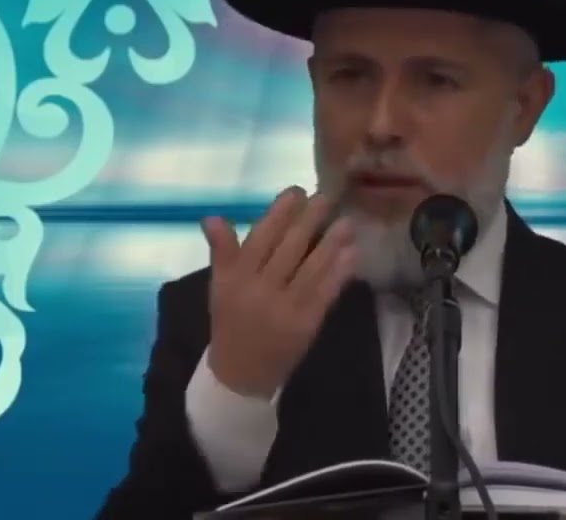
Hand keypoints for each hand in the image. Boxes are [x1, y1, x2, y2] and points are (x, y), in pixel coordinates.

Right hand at [200, 187, 356, 398]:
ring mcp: (285, 308)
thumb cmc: (230, 322)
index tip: (296, 191)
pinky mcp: (306, 324)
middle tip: (326, 197)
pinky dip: (339, 272)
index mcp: (236, 278)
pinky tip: (351, 253)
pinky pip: (325, 293)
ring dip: (331, 243)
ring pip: (311, 269)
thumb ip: (222, 251)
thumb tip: (213, 217)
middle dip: (309, 220)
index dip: (279, 213)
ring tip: (346, 221)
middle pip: (288, 249)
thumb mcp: (219, 287)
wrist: (240, 373)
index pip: (260, 238)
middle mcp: (260, 290)